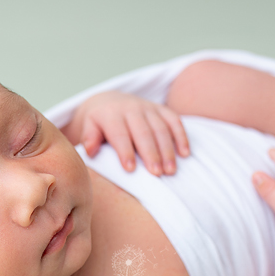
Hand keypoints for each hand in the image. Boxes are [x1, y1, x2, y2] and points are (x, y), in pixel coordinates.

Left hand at [70, 91, 189, 175]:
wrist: (110, 101)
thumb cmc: (99, 123)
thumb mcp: (89, 127)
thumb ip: (90, 138)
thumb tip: (90, 151)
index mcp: (112, 114)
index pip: (119, 134)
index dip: (125, 151)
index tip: (130, 169)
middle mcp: (132, 109)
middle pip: (143, 132)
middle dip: (151, 153)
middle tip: (156, 174)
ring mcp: (149, 108)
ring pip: (161, 128)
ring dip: (168, 150)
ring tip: (170, 170)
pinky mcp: (162, 109)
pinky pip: (175, 121)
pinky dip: (181, 137)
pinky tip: (185, 154)